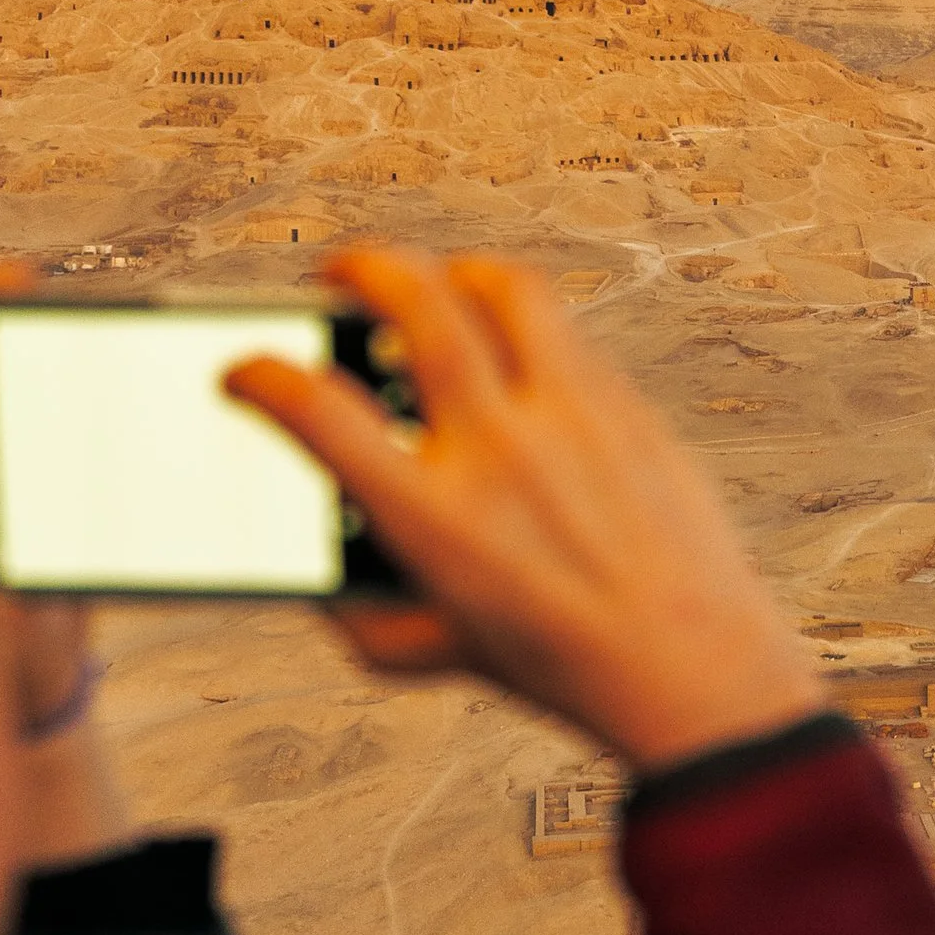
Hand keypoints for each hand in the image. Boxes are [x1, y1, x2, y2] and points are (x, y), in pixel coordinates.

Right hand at [225, 249, 824, 772]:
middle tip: (341, 274)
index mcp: (433, 518)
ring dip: (454, 271)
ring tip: (435, 285)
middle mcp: (500, 451)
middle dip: (360, 266)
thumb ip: (361, 613)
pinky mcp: (629, 407)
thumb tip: (318, 573)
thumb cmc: (561, 663)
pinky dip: (526, 330)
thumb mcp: (434, 649)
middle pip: (418, 302)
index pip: (316, 414)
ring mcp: (572, 417)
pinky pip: (569, 335)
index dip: (258, 375)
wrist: (690, 667)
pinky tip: (513, 354)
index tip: (245, 371)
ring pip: (507, 288)